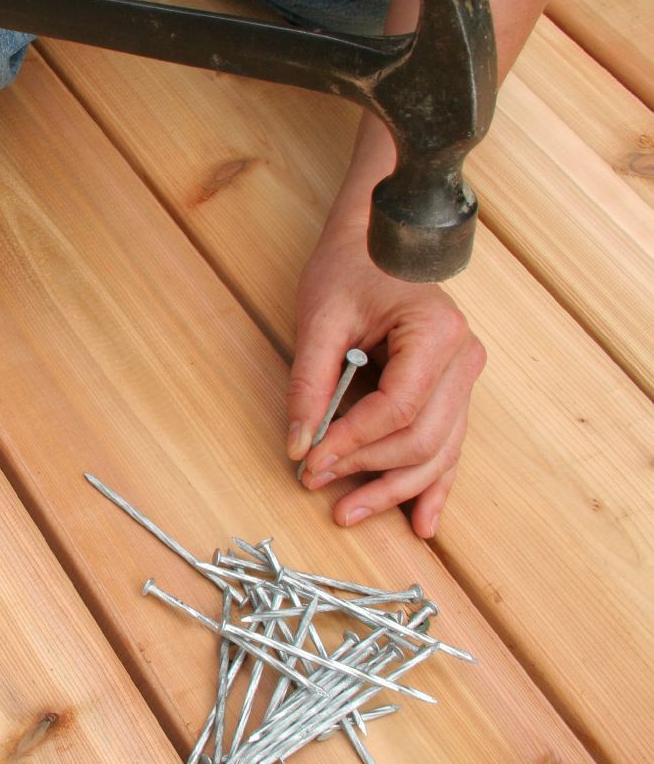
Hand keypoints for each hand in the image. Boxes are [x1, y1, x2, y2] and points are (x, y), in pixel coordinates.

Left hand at [286, 217, 485, 537]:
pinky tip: (421, 523)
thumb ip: (310, 383)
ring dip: (395, 489)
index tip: (312, 462)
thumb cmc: (351, 267)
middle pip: (422, 439)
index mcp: (436, 333)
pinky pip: (447, 446)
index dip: (353, 442)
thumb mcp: (320, 318)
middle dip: (369, 471)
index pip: (398, 408)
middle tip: (318, 486)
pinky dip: (432, 486)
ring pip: (438, 452)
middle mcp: (463, 359)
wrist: (380, 240)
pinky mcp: (453, 391)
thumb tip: (299, 445)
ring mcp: (464, 377)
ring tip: (350, 513)